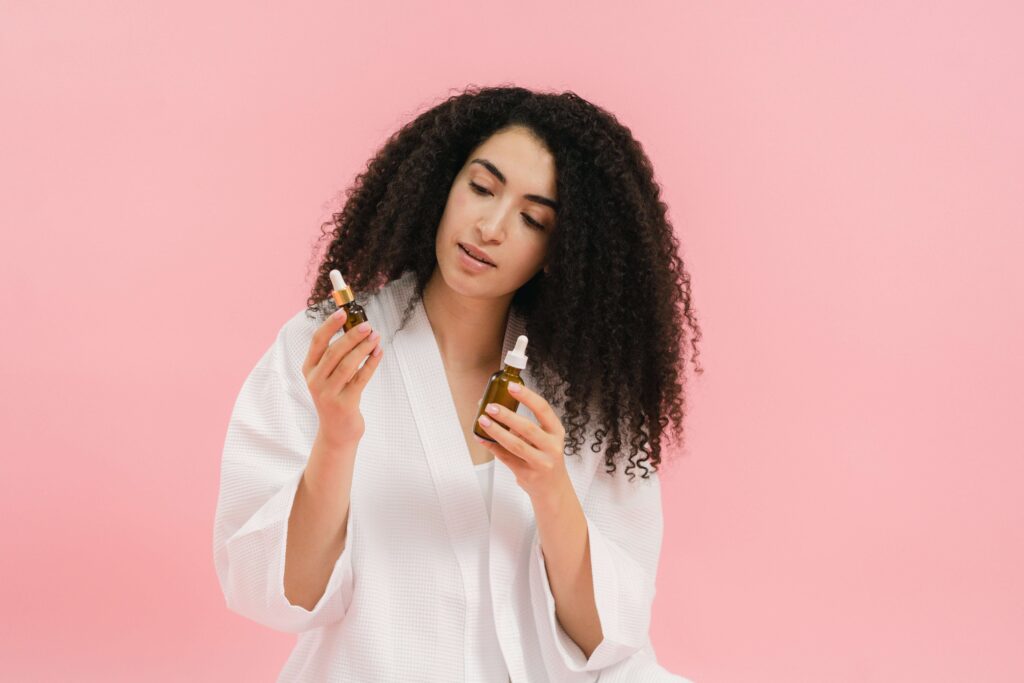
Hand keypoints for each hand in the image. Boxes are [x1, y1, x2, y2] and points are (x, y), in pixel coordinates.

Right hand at [302, 307, 382, 449]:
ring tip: (376, 337)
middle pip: (334, 351)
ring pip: (348, 364)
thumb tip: (357, 328)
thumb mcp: (330, 375)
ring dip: (364, 348)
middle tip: (368, 325)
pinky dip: (371, 363)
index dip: (330, 325)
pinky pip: (361, 379)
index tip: (343, 312)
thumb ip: (338, 355)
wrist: (336, 432)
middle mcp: (315, 380)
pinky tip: (379, 353)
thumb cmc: (335, 397)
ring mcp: (328, 393)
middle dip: (352, 336)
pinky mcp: (345, 404)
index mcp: (309, 369)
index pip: (317, 341)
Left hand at [474, 381, 569, 503]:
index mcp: (556, 432)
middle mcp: (551, 447)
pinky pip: (506, 458)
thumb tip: (498, 407)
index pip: (543, 409)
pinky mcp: (527, 474)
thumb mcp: (546, 440)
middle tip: (491, 406)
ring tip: (483, 420)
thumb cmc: (546, 458)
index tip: (512, 386)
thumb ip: (526, 426)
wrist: (553, 489)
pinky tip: (482, 438)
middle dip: (507, 415)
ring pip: (515, 445)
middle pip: (528, 428)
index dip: (527, 396)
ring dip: (497, 431)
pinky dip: (492, 446)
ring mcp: (540, 462)